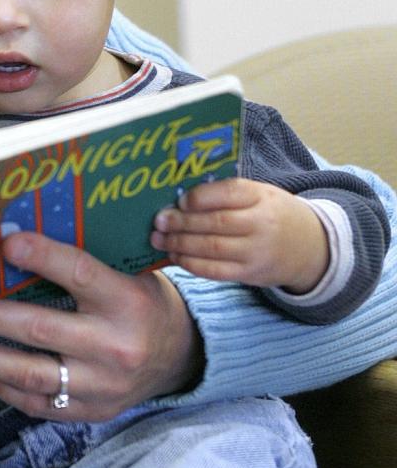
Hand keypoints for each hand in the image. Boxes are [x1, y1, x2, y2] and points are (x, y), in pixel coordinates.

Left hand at [0, 231, 202, 422]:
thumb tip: (12, 241)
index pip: (80, 274)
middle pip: (41, 330)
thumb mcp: (127, 275)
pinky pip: (34, 402)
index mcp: (127, 302)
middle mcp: (115, 347)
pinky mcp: (89, 411)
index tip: (5, 243)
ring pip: (30, 374)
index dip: (43, 257)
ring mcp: (101, 386)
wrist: (181, 358)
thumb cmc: (140, 304)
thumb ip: (81, 264)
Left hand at [150, 177, 327, 291]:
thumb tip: (180, 195)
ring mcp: (256, 252)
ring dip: (179, 244)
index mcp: (262, 197)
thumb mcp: (260, 194)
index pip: (228, 193)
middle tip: (158, 221)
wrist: (310, 247)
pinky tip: (175, 256)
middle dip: (181, 223)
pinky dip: (190, 264)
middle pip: (215, 223)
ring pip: (211, 249)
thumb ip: (227, 193)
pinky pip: (215, 271)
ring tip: (158, 239)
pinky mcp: (250, 274)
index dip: (200, 198)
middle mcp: (261, 224)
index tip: (179, 200)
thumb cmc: (273, 214)